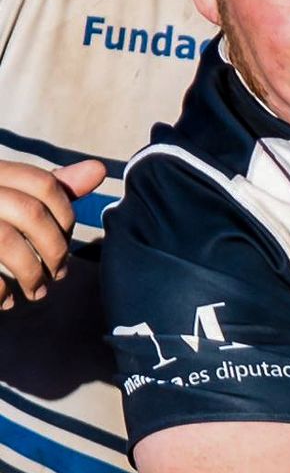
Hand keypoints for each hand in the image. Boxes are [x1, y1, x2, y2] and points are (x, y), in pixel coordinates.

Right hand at [0, 159, 105, 308]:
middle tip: (59, 273)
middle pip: (30, 213)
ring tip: (37, 292)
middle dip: (54, 248)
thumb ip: (49, 187)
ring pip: (5, 242)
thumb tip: (99, 170)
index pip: (43, 183)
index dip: (66, 214)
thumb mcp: (8, 197)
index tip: (68, 239)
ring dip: (31, 273)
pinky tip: (6, 302)